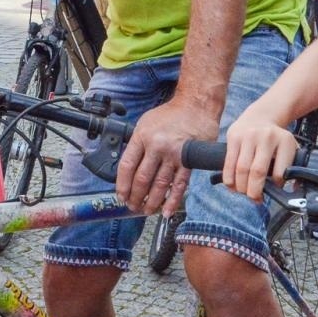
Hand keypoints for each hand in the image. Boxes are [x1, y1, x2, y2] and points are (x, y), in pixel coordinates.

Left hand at [116, 98, 217, 216]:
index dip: (122, 185)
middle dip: (135, 197)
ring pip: (160, 184)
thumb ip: (137, 144)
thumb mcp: (146, 123)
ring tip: (146, 210)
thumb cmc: (171, 115)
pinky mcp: (188, 161)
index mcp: (142, 136)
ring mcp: (173, 154)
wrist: (196, 106)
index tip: (120, 195)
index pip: (127, 166)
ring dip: (152, 201)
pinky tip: (166, 211)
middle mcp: (157, 146)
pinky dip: (172, 200)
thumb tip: (129, 168)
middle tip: (132, 206)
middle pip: (142, 179)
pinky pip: (179, 184)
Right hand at [223, 112, 297, 201]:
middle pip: (257, 172)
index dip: (276, 185)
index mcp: (285, 141)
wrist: (260, 116)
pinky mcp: (234, 137)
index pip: (280, 172)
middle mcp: (267, 137)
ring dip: (241, 187)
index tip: (273, 188)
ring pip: (242, 169)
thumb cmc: (275, 139)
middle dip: (254, 191)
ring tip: (243, 193)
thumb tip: (295, 189)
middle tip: (255, 199)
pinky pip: (229, 163)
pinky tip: (232, 186)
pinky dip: (229, 178)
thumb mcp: (289, 147)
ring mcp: (249, 136)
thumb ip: (293, 167)